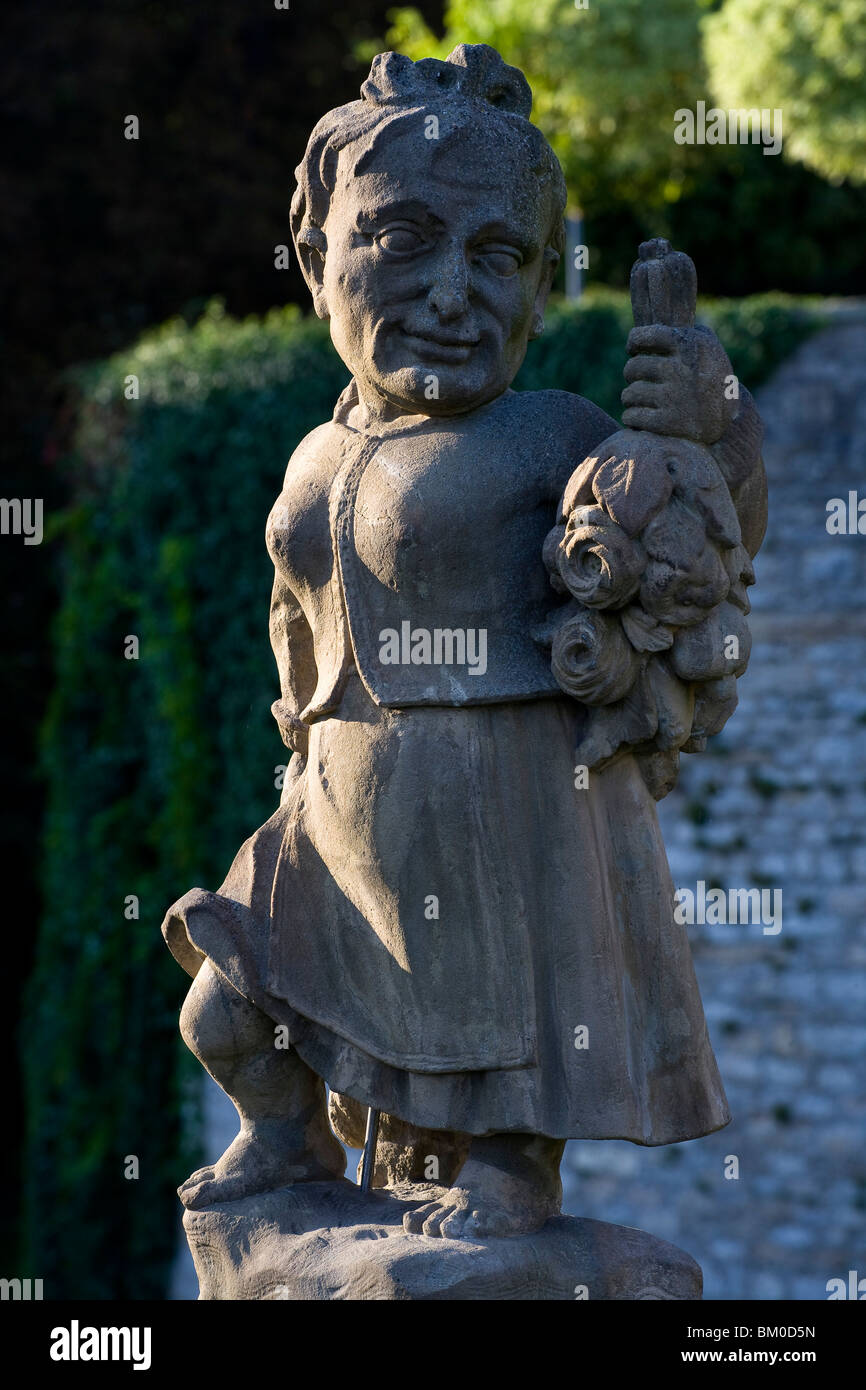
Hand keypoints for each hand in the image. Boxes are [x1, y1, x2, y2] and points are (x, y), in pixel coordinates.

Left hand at [621, 324, 736, 445]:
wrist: (729, 424)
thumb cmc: (712, 381)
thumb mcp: (710, 349)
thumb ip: (689, 331)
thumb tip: (664, 307)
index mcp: (689, 346)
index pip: (644, 336)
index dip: (634, 342)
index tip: (633, 349)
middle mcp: (681, 369)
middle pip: (633, 367)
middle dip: (632, 375)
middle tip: (640, 380)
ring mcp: (673, 397)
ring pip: (629, 394)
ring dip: (630, 398)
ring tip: (640, 400)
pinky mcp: (667, 423)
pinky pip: (631, 416)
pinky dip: (631, 418)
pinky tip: (640, 417)